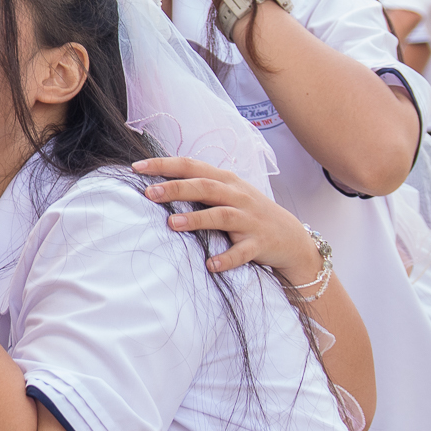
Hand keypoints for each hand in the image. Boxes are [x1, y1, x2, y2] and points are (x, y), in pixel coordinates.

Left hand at [132, 155, 321, 279]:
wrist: (292, 238)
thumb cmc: (248, 213)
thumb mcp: (227, 193)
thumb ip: (198, 186)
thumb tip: (157, 182)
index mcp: (226, 180)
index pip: (192, 166)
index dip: (165, 165)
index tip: (138, 167)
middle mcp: (238, 196)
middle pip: (205, 187)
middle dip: (177, 189)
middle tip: (149, 193)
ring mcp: (250, 220)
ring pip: (222, 215)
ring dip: (197, 220)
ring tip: (171, 224)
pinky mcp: (260, 244)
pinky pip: (242, 252)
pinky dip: (227, 258)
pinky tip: (211, 264)